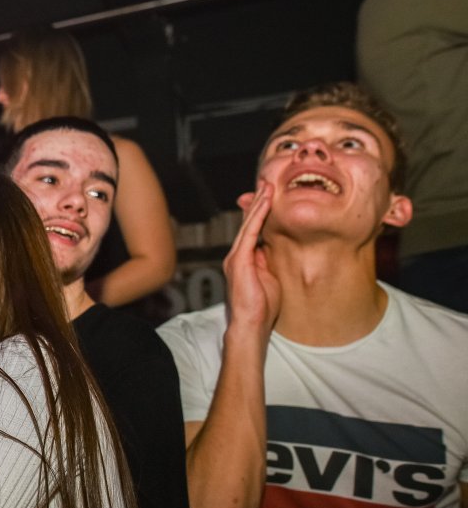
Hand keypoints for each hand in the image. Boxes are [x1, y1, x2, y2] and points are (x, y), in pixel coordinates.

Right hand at [226, 182, 281, 341]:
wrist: (251, 325)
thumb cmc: (262, 307)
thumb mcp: (269, 278)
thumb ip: (267, 261)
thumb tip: (270, 248)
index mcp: (244, 259)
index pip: (253, 230)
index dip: (261, 212)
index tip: (270, 196)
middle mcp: (236, 255)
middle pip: (249, 222)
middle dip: (258, 201)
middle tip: (267, 182)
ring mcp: (236, 257)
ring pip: (249, 223)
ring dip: (259, 203)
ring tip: (268, 185)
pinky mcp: (239, 260)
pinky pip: (250, 232)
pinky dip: (258, 215)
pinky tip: (266, 202)